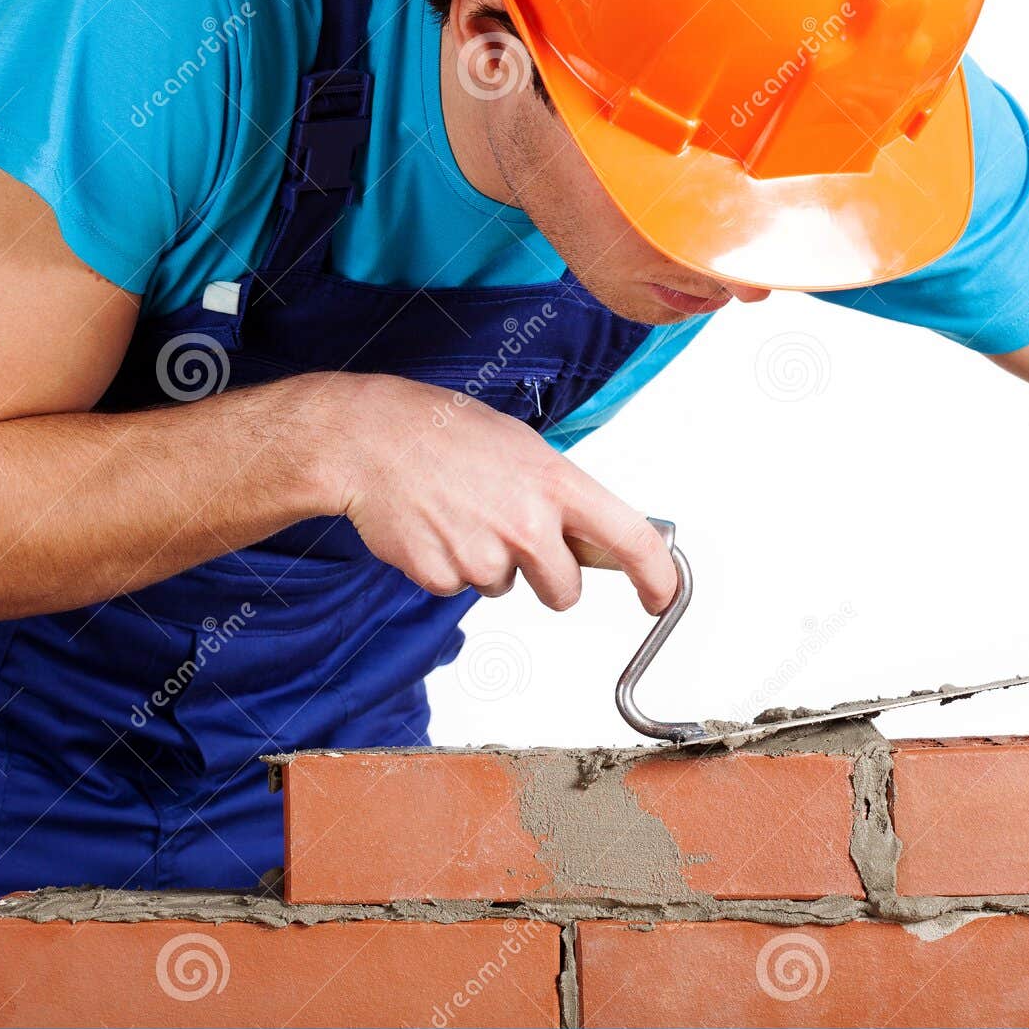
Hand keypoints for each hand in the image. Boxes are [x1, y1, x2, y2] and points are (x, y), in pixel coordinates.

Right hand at [318, 373, 676, 612]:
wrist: (367, 438)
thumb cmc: (443, 432)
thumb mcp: (522, 447)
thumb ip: (560, 494)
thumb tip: (593, 534)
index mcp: (556, 484)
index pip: (631, 539)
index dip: (656, 578)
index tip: (661, 597)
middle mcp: (527, 524)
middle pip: (564, 592)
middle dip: (548, 579)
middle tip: (514, 539)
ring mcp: (483, 554)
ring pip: (505, 588)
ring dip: (489, 562)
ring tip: (461, 513)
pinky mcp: (442, 575)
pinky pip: (459, 588)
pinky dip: (449, 565)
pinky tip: (434, 525)